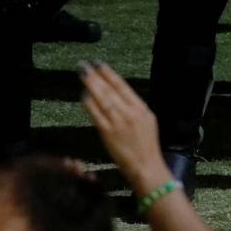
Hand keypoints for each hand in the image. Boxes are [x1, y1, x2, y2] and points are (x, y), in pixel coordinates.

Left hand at [79, 60, 169, 196]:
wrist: (146, 166)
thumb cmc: (147, 146)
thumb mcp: (147, 122)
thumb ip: (134, 109)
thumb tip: (117, 96)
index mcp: (141, 109)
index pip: (123, 87)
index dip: (110, 74)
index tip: (100, 64)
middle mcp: (130, 113)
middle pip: (110, 90)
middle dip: (96, 76)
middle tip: (85, 65)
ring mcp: (118, 122)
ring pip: (102, 99)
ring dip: (91, 86)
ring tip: (83, 75)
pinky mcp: (108, 133)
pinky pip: (96, 114)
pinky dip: (89, 103)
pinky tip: (84, 96)